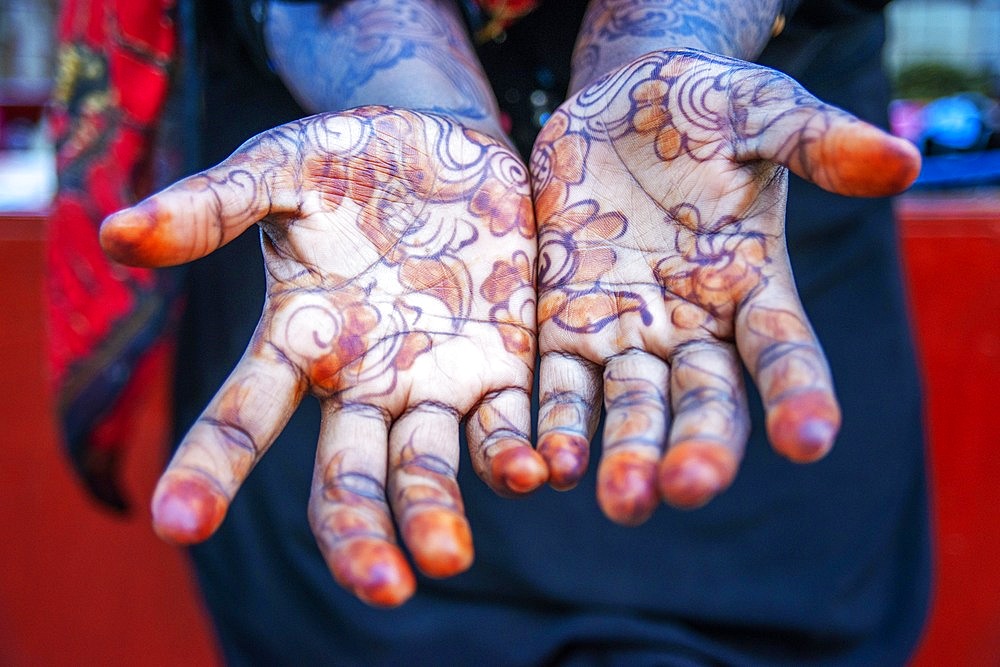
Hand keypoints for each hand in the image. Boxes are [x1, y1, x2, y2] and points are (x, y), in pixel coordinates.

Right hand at [100, 107, 545, 605]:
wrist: (445, 143)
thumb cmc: (350, 159)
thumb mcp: (279, 169)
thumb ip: (213, 206)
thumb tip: (113, 236)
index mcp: (300, 341)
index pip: (244, 419)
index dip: (208, 471)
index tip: (177, 525)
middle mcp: (364, 380)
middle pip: (348, 478)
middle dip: (357, 534)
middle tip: (381, 584)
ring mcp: (434, 377)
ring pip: (430, 467)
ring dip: (439, 513)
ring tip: (448, 555)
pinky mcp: (503, 362)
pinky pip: (509, 423)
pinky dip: (518, 453)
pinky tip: (534, 470)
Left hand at [529, 49, 919, 524]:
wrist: (617, 104)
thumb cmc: (704, 105)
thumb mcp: (759, 110)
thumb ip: (816, 142)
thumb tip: (904, 163)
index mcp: (752, 286)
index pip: (784, 353)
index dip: (799, 395)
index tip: (807, 439)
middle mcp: (693, 327)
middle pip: (704, 402)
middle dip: (698, 446)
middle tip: (685, 486)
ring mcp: (627, 333)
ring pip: (631, 409)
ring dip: (625, 456)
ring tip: (619, 500)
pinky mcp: (564, 325)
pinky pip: (561, 385)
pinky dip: (556, 426)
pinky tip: (545, 464)